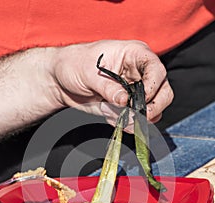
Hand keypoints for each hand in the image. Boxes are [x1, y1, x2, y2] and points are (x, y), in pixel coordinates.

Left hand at [52, 40, 173, 130]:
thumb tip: (125, 102)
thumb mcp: (88, 72)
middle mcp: (140, 73)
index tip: (141, 99)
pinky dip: (127, 124)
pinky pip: (138, 120)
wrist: (61, 82)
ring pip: (155, 110)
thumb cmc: (74, 64)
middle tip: (134, 117)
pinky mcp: (128, 107)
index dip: (153, 86)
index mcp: (134, 55)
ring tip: (114, 116)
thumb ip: (108, 87)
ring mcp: (136, 92)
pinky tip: (110, 116)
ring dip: (137, 119)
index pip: (157, 70)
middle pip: (164, 93)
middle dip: (152, 109)